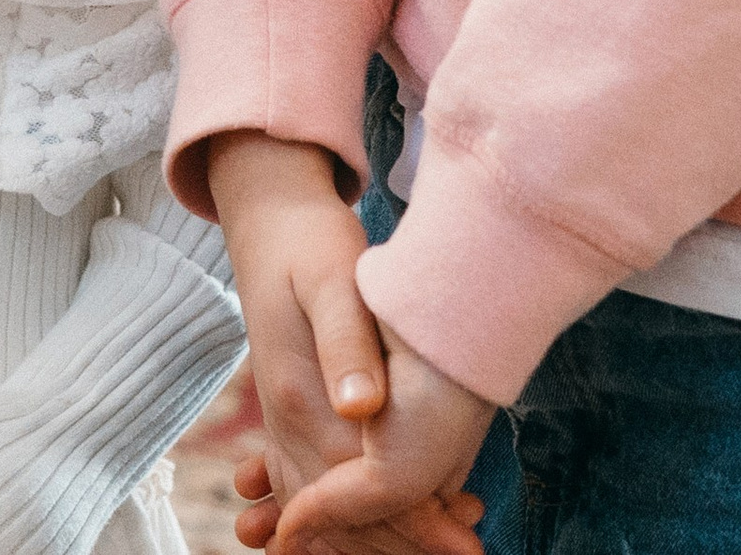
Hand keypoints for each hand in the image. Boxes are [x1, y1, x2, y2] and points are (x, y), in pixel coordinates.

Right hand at [205, 134, 480, 554]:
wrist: (270, 219)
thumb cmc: (311, 241)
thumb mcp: (331, 281)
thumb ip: (344, 344)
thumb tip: (362, 409)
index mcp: (302, 396)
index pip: (360, 487)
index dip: (415, 521)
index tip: (466, 542)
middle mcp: (290, 418)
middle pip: (346, 510)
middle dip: (406, 536)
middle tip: (471, 548)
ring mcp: (286, 416)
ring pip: (329, 502)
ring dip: (382, 531)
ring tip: (448, 537)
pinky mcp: (294, 407)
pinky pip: (315, 478)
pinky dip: (350, 512)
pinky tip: (392, 524)